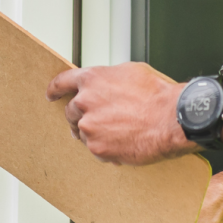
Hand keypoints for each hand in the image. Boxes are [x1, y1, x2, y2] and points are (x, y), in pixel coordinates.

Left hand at [46, 62, 198, 164]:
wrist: (170, 118)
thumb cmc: (156, 95)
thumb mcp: (131, 72)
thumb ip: (109, 79)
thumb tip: (106, 84)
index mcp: (92, 80)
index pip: (62, 83)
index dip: (55, 89)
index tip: (52, 94)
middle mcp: (85, 102)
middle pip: (71, 111)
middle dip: (82, 115)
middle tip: (101, 119)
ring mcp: (89, 127)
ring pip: (84, 132)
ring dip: (96, 132)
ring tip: (120, 131)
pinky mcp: (97, 148)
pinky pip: (96, 149)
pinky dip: (107, 148)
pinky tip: (125, 142)